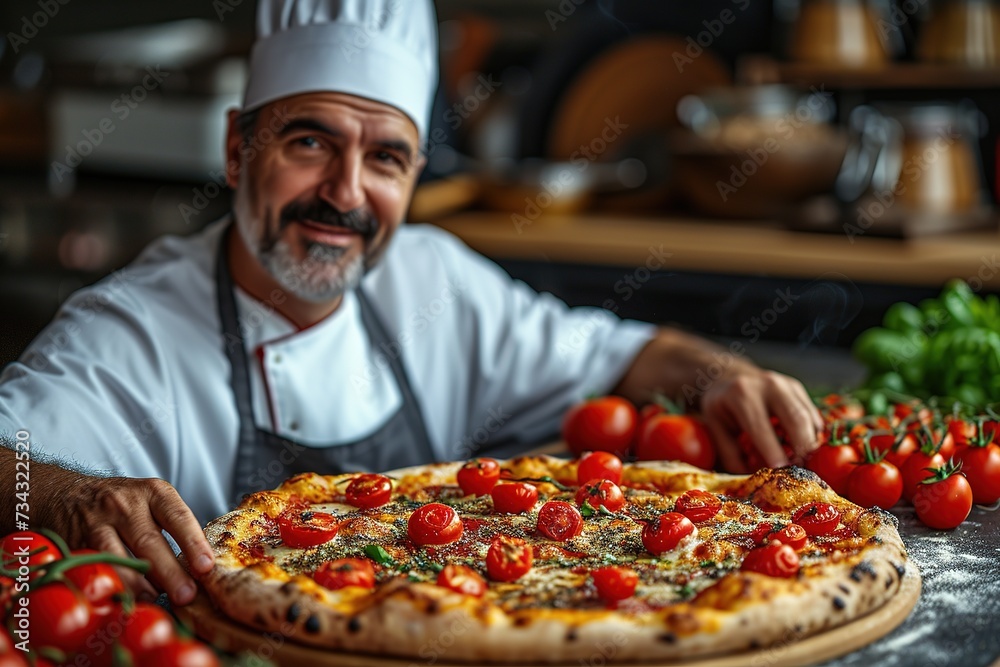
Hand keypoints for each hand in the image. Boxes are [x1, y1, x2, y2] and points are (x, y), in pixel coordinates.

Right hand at [46, 475, 213, 605]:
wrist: (66, 493)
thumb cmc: (122, 504)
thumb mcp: (151, 501)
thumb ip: (173, 527)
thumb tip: (196, 570)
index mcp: (153, 492)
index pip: (178, 517)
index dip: (193, 543)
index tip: (206, 567)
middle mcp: (125, 504)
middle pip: (149, 541)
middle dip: (170, 572)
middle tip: (186, 595)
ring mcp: (98, 522)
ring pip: (118, 556)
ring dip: (138, 583)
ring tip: (155, 599)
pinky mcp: (75, 540)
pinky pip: (95, 566)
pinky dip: (111, 584)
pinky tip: (124, 598)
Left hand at [700, 368, 822, 471]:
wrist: (731, 377)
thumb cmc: (721, 407)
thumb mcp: (715, 427)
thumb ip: (731, 454)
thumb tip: (751, 479)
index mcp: (742, 395)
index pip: (762, 428)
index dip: (773, 452)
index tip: (781, 471)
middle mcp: (769, 385)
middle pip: (797, 420)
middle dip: (802, 449)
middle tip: (798, 470)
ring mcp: (787, 385)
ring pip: (810, 419)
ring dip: (809, 444)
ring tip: (798, 460)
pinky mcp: (798, 389)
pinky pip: (813, 416)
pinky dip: (810, 435)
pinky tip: (798, 445)